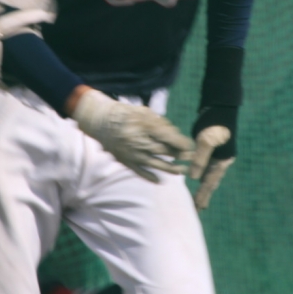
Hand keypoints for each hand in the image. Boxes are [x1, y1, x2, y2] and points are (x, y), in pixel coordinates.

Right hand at [72, 89, 193, 182]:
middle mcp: (139, 141)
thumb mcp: (144, 112)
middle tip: (190, 157)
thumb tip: (175, 134)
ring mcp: (132, 153)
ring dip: (170, 168)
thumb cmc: (127, 114)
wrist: (102, 121)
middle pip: (164, 151)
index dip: (181, 143)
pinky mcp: (125, 161)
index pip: (168, 137)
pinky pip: (139, 172)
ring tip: (181, 170)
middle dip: (179, 155)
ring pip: (154, 163)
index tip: (190, 146)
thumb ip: (160, 122)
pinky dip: (150, 177)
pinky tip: (160, 181)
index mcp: (144, 126)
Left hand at [188, 125, 234, 211]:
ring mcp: (214, 154)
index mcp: (222, 161)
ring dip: (202, 187)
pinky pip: (201, 165)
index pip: (211, 181)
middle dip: (204, 195)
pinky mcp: (207, 148)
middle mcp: (219, 160)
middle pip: (210, 182)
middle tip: (198, 209)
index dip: (204, 194)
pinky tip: (193, 178)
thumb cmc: (215, 123)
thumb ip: (200, 158)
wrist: (219, 108)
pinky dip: (197, 173)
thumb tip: (194, 178)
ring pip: (206, 175)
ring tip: (197, 200)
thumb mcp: (207, 141)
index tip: (198, 207)